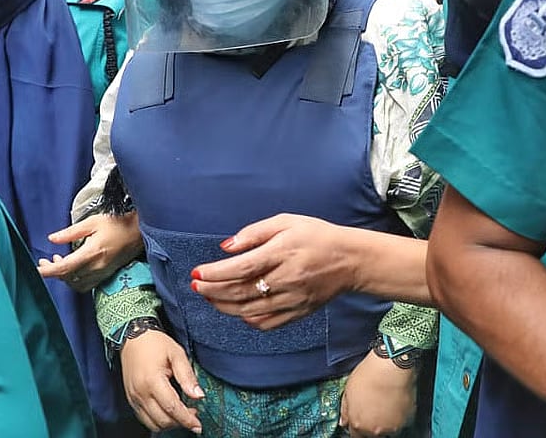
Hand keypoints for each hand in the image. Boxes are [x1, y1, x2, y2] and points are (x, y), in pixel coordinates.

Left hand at [37, 212, 141, 291]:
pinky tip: (72, 268)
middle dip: (53, 271)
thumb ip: (71, 232)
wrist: (139, 232)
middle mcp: (96, 267)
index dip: (48, 271)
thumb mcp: (93, 222)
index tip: (36, 269)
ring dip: (64, 276)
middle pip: (67, 277)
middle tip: (45, 261)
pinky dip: (74, 279)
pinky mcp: (106, 275)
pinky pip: (85, 284)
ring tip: (57, 262)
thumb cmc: (117, 223)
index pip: (64, 268)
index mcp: (91, 253)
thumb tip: (52, 238)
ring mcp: (102, 273)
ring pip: (75, 283)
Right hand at [120, 329, 203, 433]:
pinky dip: (158, 420)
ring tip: (182, 414)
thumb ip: (187, 376)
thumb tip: (198, 395)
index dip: (187, 419)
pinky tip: (168, 412)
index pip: (172, 408)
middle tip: (194, 415)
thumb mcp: (177, 353)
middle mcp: (141, 393)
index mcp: (152, 381)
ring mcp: (134, 398)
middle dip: (180, 423)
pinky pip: (144, 418)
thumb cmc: (155, 343)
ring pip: (153, 424)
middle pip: (163, 420)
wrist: (132, 337)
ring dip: (169, 424)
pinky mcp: (131, 399)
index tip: (198, 425)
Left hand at [190, 214, 354, 329]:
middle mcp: (286, 279)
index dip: (214, 273)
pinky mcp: (297, 313)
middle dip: (212, 290)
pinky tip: (236, 310)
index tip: (197, 273)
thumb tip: (226, 247)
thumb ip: (254, 232)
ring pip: (248, 311)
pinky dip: (246, 319)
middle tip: (195, 286)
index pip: (241, 268)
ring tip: (209, 297)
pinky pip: (266, 323)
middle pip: (240, 292)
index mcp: (282, 253)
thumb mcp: (286, 221)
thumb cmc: (316, 236)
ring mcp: (292, 300)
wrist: (350, 260)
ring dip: (223, 306)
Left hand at [339, 350, 417, 436]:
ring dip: (385, 421)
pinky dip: (398, 416)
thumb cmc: (369, 375)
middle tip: (374, 408)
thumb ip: (345, 410)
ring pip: (387, 429)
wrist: (390, 367)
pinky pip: (400, 423)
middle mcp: (374, 429)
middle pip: (371, 434)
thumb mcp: (348, 390)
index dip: (358, 427)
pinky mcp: (405, 421)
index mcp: (357, 423)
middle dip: (371, 424)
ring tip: (385, 403)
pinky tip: (395, 402)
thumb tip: (344, 421)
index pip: (355, 435)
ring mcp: (391, 426)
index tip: (361, 421)